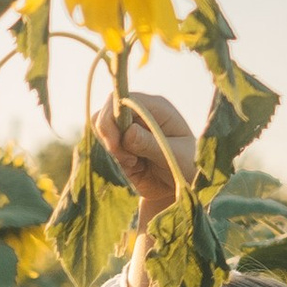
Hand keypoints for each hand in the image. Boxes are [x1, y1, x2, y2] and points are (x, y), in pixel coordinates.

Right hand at [93, 87, 198, 238]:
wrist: (180, 186)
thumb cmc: (185, 166)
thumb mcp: (175, 155)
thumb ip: (151, 144)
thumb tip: (128, 132)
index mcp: (156, 108)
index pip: (125, 100)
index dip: (114, 117)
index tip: (118, 142)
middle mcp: (139, 114)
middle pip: (106, 112)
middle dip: (110, 136)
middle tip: (128, 159)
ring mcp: (127, 128)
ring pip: (100, 127)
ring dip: (111, 148)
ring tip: (133, 163)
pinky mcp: (120, 144)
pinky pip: (102, 144)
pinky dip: (111, 157)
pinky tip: (131, 166)